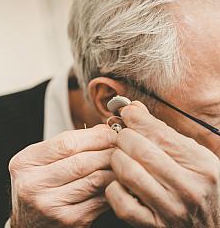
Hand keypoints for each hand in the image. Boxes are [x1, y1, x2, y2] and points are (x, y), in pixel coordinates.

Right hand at [9, 125, 116, 227]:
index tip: (111, 133)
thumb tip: (103, 131)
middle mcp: (34, 185)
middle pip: (82, 162)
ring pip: (95, 180)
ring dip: (113, 168)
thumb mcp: (43, 158)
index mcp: (26, 162)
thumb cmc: (39, 182)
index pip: (67, 143)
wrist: (26, 220)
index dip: (95, 136)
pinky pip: (100, 199)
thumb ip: (70, 143)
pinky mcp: (69, 220)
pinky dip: (112, 186)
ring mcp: (51, 205)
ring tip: (122, 160)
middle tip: (121, 145)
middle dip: (108, 151)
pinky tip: (116, 179)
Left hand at [106, 101, 219, 227]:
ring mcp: (169, 209)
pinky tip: (121, 182)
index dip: (137, 118)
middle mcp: (187, 187)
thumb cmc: (199, 185)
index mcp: (200, 164)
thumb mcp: (193, 156)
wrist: (212, 225)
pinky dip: (114, 187)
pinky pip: (120, 201)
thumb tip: (134, 109)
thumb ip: (164, 132)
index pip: (159, 133)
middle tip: (123, 136)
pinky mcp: (152, 225)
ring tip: (121, 156)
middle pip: (140, 149)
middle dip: (124, 136)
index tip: (126, 112)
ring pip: (127, 171)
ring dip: (117, 158)